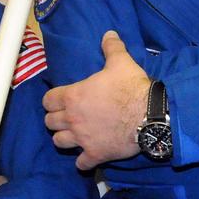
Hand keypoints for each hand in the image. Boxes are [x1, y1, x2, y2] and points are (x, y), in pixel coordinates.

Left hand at [43, 31, 149, 169]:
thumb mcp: (121, 62)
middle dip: (56, 119)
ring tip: (73, 135)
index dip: (52, 99)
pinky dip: (82, 161)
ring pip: (59, 142)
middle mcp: (72, 119)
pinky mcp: (95, 154)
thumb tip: (108, 34)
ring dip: (64, 139)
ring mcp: (82, 139)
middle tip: (67, 116)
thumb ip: (111, 48)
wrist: (150, 115)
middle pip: (50, 122)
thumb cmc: (131, 88)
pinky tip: (87, 157)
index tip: (59, 100)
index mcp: (73, 96)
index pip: (48, 100)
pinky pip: (81, 164)